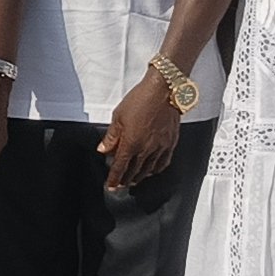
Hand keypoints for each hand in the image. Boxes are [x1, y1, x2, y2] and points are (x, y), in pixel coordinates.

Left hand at [101, 66, 184, 192]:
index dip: (114, 178)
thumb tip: (103, 149)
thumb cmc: (141, 99)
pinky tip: (153, 170)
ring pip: (149, 169)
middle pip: (134, 171)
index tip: (111, 185)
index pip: (120, 167)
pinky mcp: (170, 142)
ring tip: (134, 180)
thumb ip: (111, 136)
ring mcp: (160, 147)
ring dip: (140, 177)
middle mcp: (146, 149)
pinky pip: (164, 162)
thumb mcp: (118, 116)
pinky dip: (157, 169)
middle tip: (121, 185)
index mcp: (131, 143)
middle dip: (126, 180)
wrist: (163, 90)